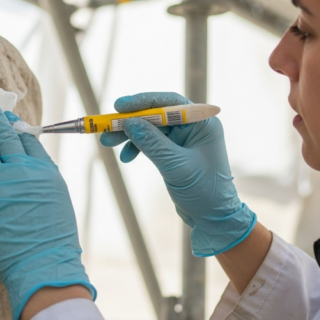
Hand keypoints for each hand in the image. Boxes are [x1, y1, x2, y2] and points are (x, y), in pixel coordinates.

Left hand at [0, 95, 94, 319]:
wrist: (44, 264)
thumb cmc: (54, 239)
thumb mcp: (58, 199)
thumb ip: (43, 176)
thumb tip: (29, 161)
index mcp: (45, 171)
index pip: (27, 138)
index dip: (13, 123)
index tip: (4, 113)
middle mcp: (23, 171)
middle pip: (3, 135)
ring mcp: (1, 183)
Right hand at [100, 92, 255, 255]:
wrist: (213, 217)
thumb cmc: (203, 191)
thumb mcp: (175, 166)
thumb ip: (152, 143)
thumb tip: (129, 123)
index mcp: (203, 123)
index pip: (169, 103)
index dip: (143, 102)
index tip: (119, 105)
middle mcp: (194, 126)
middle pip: (156, 114)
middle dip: (130, 121)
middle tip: (105, 127)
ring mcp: (184, 138)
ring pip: (150, 128)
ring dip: (129, 135)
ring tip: (106, 142)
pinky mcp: (175, 150)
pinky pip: (151, 141)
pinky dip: (137, 147)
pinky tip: (126, 158)